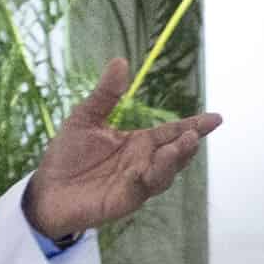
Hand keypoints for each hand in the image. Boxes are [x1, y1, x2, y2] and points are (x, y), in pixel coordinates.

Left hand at [19, 59, 222, 244]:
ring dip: (172, 162)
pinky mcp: (121, 201)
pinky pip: (137, 191)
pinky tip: (143, 170)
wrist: (47, 189)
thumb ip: (106, 94)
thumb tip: (121, 61)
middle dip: (187, 145)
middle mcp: (143, 164)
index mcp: (139, 143)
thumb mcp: (86, 118)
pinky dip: (142, 180)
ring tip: (179, 147)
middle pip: (175, 155)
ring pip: (162, 175)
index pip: (172, 133)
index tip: (216, 118)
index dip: (194, 125)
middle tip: (194, 133)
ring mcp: (135, 184)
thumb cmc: (68, 155)